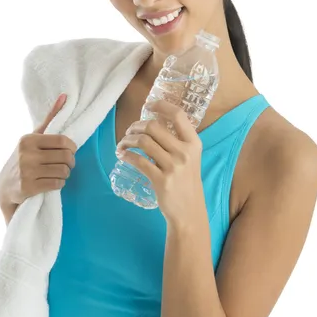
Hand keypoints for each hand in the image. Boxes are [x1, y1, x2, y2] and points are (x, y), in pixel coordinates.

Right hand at [0, 94, 77, 223]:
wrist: (5, 186)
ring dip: (65, 173)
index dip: (72, 147)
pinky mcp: (28, 187)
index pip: (63, 140)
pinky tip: (54, 181)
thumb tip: (65, 97)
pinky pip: (57, 183)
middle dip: (71, 162)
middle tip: (67, 164)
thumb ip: (50, 118)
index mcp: (29, 140)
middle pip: (66, 157)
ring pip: (63, 171)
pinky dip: (60, 183)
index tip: (70, 150)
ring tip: (59, 172)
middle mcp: (26, 154)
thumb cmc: (25, 157)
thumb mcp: (34, 137)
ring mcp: (27, 172)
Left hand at [115, 99, 207, 226]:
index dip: (161, 105)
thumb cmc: (187, 182)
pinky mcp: (161, 180)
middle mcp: (185, 152)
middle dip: (136, 126)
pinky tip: (122, 155)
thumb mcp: (190, 158)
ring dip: (128, 140)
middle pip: (154, 126)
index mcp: (193, 143)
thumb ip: (176, 142)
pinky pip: (138, 161)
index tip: (148, 105)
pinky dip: (127, 155)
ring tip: (123, 144)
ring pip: (144, 142)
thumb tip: (151, 124)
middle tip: (129, 131)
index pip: (178, 115)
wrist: (189, 211)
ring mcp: (173, 167)